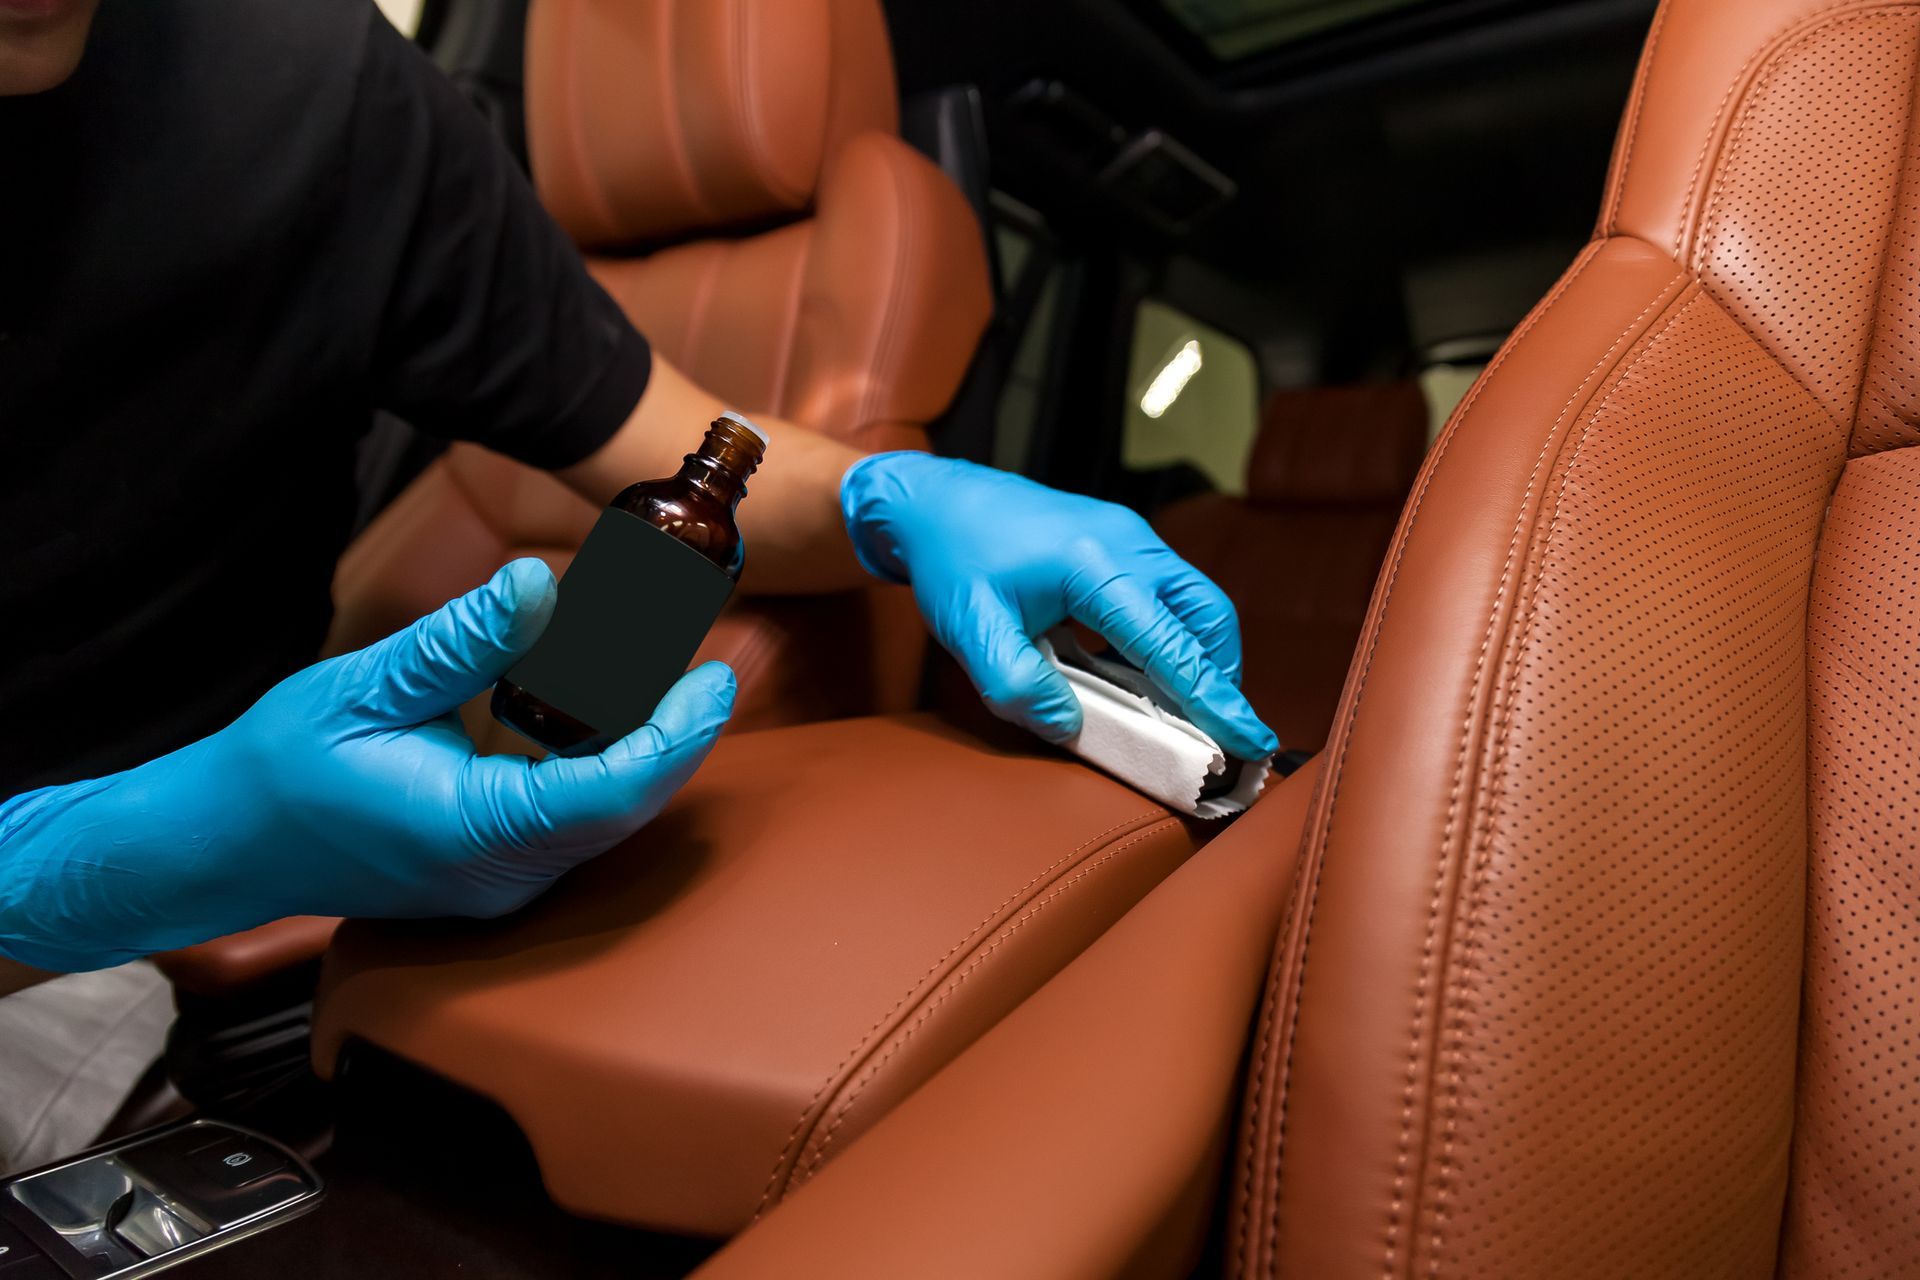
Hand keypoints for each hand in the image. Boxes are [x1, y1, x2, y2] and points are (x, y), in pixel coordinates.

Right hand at [0, 560, 734, 971]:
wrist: (223, 845)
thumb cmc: (279, 769)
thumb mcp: (365, 686)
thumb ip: (461, 643)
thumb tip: (538, 584)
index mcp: (474, 830)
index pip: (613, 791)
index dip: (678, 733)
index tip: (715, 674)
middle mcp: (504, 873)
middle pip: (630, 804)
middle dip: (682, 729)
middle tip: (719, 653)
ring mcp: (505, 882)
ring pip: (611, 814)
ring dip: (652, 743)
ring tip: (683, 665)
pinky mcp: (500, 871)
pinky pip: (579, 818)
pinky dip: (611, 760)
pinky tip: (623, 703)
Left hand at [841, 453, 1275, 760]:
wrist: (935, 501)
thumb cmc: (951, 560)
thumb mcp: (970, 631)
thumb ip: (1016, 685)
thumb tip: (1069, 726)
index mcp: (1094, 564)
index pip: (1171, 644)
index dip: (1214, 699)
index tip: (1250, 741)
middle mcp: (1127, 542)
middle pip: (1207, 615)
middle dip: (1220, 677)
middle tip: (1220, 733)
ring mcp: (1130, 536)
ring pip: (1195, 601)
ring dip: (1199, 657)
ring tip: (1186, 710)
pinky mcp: (1122, 540)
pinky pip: (1169, 593)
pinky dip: (1173, 637)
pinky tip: (1146, 674)